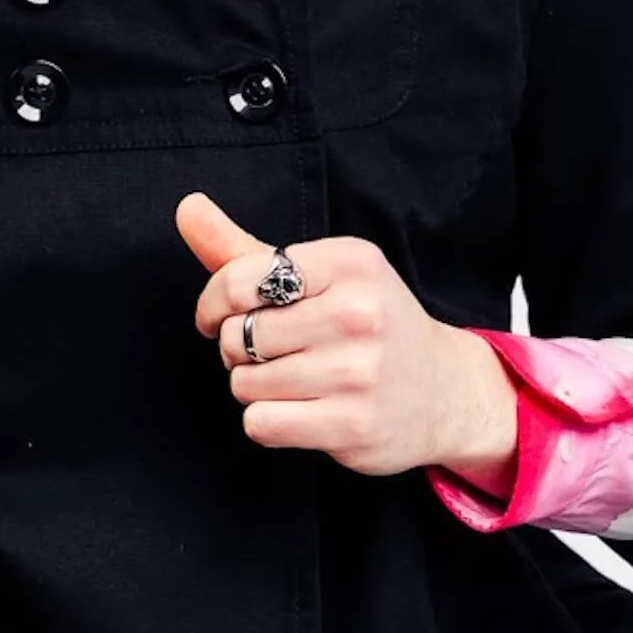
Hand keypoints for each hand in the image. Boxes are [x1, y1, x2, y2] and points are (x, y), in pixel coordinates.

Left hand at [177, 192, 518, 487]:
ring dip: (256, 387)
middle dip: (241, 348)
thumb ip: (245, 249)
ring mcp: (357, 372)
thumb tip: (187, 208)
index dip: (214, 303)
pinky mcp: (351, 424)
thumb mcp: (321, 275)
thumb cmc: (371, 326)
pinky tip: (301, 410)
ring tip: (296, 380)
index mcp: (349, 262)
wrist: (445, 391)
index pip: (239, 279)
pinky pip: (260, 423)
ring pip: (244, 383)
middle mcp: (358, 312)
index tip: (223, 316)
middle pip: (238, 335)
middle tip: (276, 352)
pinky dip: (268, 421)